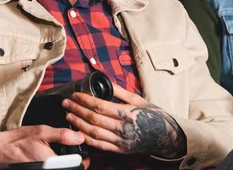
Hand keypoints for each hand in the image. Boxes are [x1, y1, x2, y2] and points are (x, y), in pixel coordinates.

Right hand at [0, 125, 89, 168]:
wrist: (1, 150)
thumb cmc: (19, 141)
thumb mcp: (42, 132)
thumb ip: (62, 135)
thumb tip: (80, 137)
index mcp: (52, 163)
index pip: (76, 165)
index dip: (84, 158)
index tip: (85, 151)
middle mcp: (48, 169)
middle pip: (70, 167)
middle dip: (75, 159)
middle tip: (75, 149)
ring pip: (62, 167)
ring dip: (66, 160)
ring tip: (66, 150)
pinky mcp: (40, 169)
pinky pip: (54, 167)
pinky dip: (57, 161)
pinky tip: (55, 154)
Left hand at [62, 85, 186, 158]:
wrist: (165, 137)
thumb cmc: (153, 116)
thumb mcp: (139, 99)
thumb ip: (120, 92)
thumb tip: (104, 81)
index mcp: (128, 113)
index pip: (100, 106)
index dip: (85, 100)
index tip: (75, 95)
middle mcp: (123, 128)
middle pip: (93, 119)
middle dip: (77, 110)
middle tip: (66, 103)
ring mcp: (120, 141)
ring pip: (93, 133)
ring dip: (78, 123)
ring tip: (68, 115)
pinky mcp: (119, 150)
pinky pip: (99, 145)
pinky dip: (86, 138)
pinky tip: (78, 132)